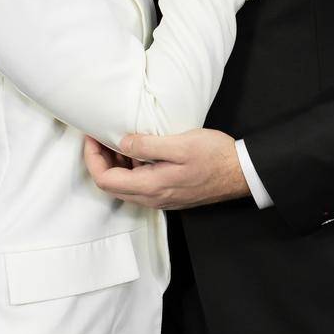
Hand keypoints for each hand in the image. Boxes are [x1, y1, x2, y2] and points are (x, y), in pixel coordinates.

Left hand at [82, 128, 249, 209]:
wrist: (241, 173)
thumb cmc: (215, 156)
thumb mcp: (181, 144)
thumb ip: (148, 145)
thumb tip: (121, 143)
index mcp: (151, 187)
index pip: (106, 180)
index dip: (93, 158)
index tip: (92, 136)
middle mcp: (152, 198)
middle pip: (112, 184)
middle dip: (100, 159)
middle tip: (101, 135)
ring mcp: (161, 198)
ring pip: (125, 185)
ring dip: (116, 162)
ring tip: (119, 137)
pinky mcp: (168, 193)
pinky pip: (140, 184)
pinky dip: (132, 166)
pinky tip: (140, 148)